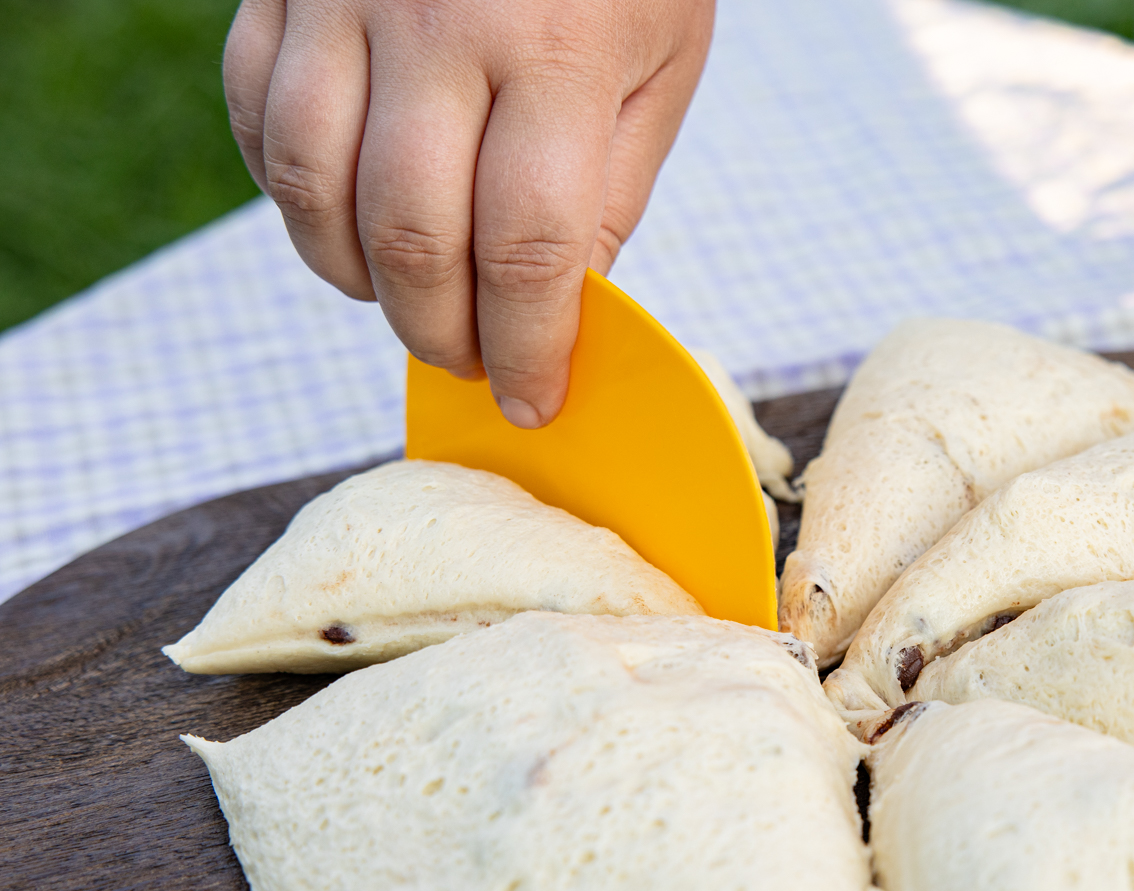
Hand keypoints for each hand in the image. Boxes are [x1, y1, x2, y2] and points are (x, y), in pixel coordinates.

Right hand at [224, 0, 713, 428]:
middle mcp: (437, 25)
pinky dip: (292, 194)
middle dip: (444, 332)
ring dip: (359, 279)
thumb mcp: (662, 55)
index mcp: (556, 51)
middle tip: (474, 359)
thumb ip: (612, 184)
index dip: (530, 345)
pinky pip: (257, 117)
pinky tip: (345, 220)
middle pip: (414, 238)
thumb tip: (565, 305)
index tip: (534, 397)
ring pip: (313, 189)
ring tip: (412, 302)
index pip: (529, 248)